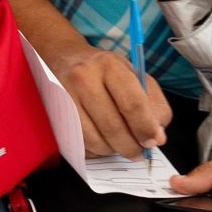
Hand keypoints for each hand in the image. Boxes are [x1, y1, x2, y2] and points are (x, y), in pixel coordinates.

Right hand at [48, 40, 170, 157]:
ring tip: (120, 145)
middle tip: (138, 153)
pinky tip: (103, 141)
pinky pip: (79, 142)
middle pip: (112, 126)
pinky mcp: (55, 112)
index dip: (145, 128)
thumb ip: (154, 106)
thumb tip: (156, 138)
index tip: (152, 142)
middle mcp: (83, 78)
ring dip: (112, 150)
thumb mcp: (136, 77)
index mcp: (110, 66)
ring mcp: (65, 95)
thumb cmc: (106, 71)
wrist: (66, 58)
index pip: (132, 104)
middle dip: (130, 146)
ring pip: (93, 139)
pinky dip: (95, 150)